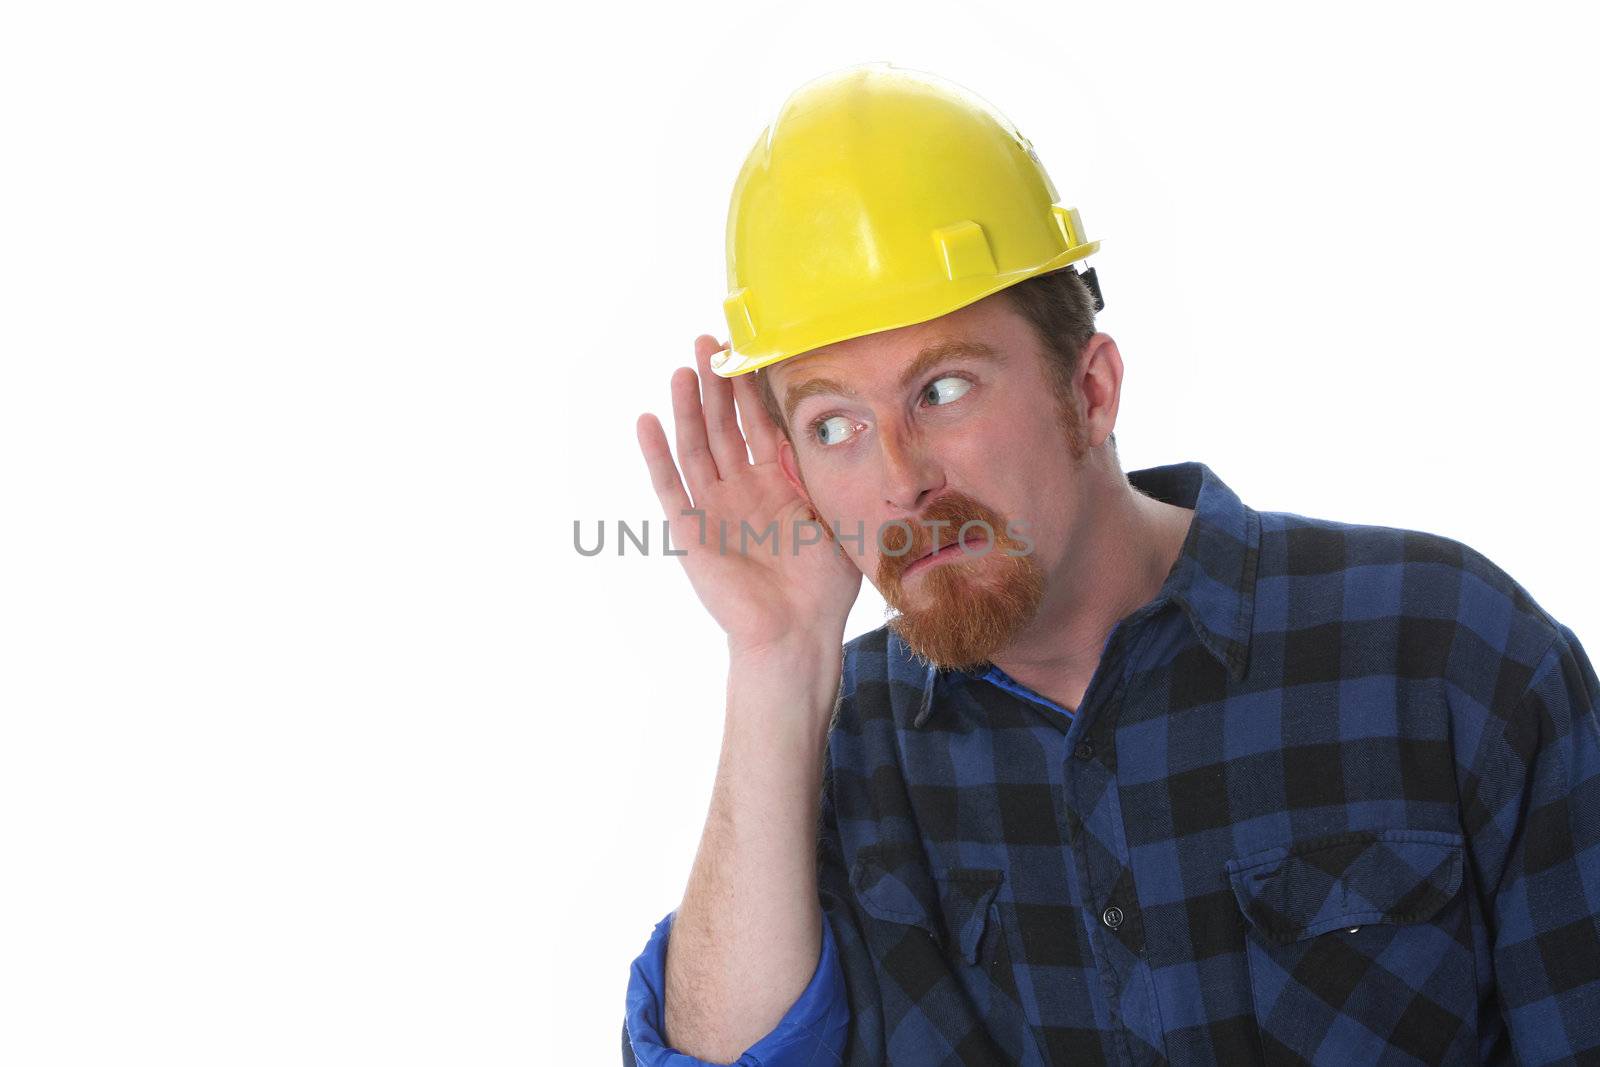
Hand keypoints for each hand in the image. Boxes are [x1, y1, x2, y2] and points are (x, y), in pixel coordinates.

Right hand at [636, 336, 862, 653]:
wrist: (798, 631)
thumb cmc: (822, 583)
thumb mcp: (829, 513)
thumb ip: (814, 470)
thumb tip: (811, 422)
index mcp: (774, 483)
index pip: (759, 423)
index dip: (750, 387)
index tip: (746, 349)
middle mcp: (740, 489)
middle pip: (723, 425)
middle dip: (715, 384)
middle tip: (708, 341)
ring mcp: (713, 507)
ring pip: (696, 446)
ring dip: (687, 408)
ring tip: (683, 368)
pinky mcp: (690, 531)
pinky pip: (670, 486)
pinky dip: (657, 454)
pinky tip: (647, 420)